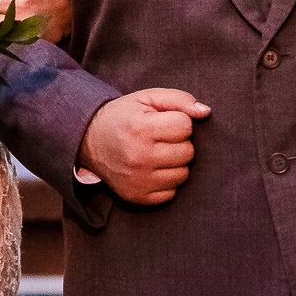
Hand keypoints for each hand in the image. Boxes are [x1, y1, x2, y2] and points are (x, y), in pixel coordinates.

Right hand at [78, 88, 210, 205]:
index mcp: (140, 128)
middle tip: (160, 138)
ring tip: (157, 153)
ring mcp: (137, 180)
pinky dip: (166, 181)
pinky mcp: (137, 197)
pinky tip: (152, 169)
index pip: (186, 126)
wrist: (89, 140)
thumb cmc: (124, 116)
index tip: (162, 122)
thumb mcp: (147, 98)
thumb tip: (206, 112)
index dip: (178, 121)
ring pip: (183, 174)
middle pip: (188, 152)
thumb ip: (180, 100)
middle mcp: (138, 156)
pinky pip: (172, 193)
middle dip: (179, 142)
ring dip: (175, 163)